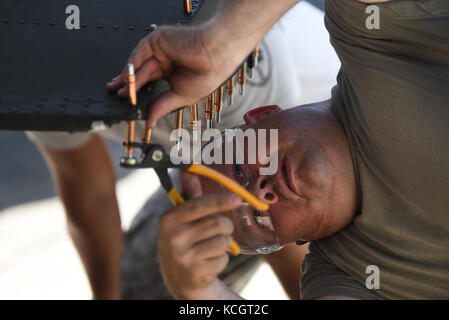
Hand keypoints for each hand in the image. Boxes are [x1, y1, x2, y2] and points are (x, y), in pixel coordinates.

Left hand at [107, 25, 241, 127]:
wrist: (217, 55)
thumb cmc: (209, 73)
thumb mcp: (181, 96)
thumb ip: (161, 107)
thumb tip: (149, 123)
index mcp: (172, 72)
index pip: (150, 82)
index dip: (139, 92)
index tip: (130, 103)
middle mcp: (164, 59)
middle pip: (141, 74)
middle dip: (128, 86)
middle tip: (118, 96)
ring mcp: (160, 49)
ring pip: (139, 65)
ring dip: (129, 80)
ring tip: (121, 93)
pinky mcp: (156, 40)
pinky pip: (139, 54)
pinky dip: (132, 67)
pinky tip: (127, 80)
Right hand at [158, 172, 241, 298]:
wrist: (179, 277)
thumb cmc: (185, 239)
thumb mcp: (183, 217)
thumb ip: (189, 194)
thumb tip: (187, 168)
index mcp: (169, 219)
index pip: (199, 205)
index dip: (220, 201)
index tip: (237, 198)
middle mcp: (173, 237)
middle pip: (218, 223)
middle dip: (226, 225)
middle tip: (221, 229)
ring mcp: (183, 256)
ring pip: (224, 241)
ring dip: (224, 243)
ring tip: (211, 246)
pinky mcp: (195, 272)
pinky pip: (223, 258)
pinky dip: (222, 259)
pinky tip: (209, 261)